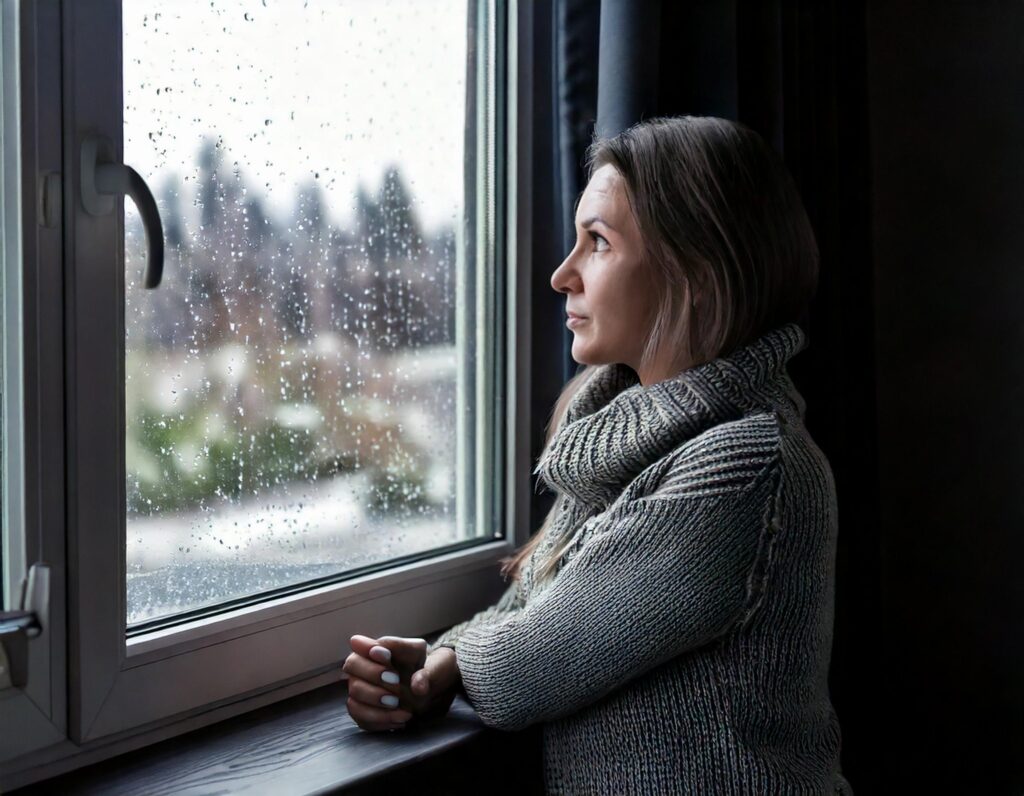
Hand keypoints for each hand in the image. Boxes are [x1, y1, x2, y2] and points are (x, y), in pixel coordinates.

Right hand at [344, 635, 459, 731]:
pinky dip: (381, 720)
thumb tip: (417, 686)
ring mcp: (360, 691)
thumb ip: (426, 670)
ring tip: (399, 704)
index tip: (386, 656)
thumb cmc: (425, 670)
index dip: (367, 649)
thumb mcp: (433, 663)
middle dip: (372, 674)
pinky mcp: (363, 712)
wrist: (429, 692)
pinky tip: (400, 719)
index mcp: (376, 649)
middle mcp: (362, 669)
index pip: (359, 644)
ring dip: (376, 701)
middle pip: (351, 666)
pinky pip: (361, 718)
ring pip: (354, 695)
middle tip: (395, 681)